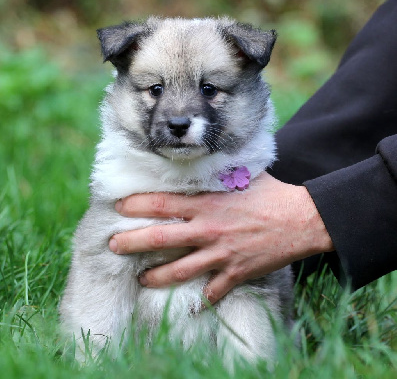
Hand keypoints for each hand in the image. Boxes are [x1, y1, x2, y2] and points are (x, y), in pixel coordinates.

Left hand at [109, 172, 333, 303]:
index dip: (136, 205)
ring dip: (157, 277)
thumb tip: (202, 166)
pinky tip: (193, 304)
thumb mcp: (241, 177)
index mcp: (208, 204)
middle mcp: (209, 230)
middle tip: (113, 246)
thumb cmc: (272, 194)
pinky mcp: (237, 272)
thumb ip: (217, 175)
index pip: (162, 204)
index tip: (119, 207)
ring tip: (142, 280)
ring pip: (180, 271)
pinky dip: (203, 298)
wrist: (302, 219)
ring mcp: (222, 254)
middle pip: (161, 239)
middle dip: (132, 243)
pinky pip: (214, 290)